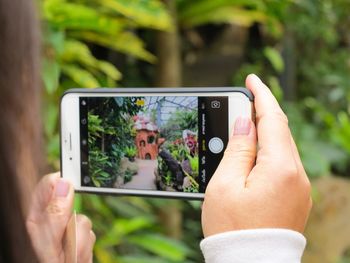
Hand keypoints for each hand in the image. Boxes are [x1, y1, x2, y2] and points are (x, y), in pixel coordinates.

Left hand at [26, 173, 95, 262]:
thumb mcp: (50, 239)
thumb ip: (56, 213)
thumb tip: (63, 184)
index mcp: (36, 216)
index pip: (48, 186)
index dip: (61, 182)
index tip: (72, 184)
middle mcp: (52, 219)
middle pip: (70, 204)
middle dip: (72, 221)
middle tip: (66, 235)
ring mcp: (67, 228)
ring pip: (83, 219)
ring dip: (79, 239)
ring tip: (69, 253)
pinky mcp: (80, 236)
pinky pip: (90, 232)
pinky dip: (85, 245)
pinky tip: (76, 254)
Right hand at [202, 74, 311, 236]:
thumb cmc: (232, 229)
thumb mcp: (225, 184)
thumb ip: (238, 148)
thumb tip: (244, 122)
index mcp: (280, 168)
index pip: (273, 119)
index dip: (261, 95)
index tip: (252, 79)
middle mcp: (297, 175)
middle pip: (280, 131)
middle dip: (262, 111)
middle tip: (242, 100)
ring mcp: (299, 187)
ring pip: (283, 147)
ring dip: (265, 132)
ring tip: (242, 126)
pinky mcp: (295, 197)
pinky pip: (284, 164)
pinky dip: (269, 151)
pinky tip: (253, 153)